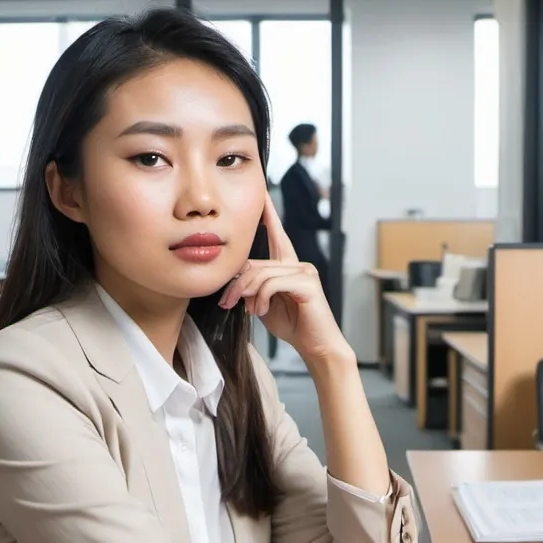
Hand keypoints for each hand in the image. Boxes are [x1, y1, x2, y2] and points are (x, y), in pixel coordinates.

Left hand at [218, 192, 350, 362]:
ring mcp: (305, 272)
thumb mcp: (264, 303)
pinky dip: (261, 299)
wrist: (316, 347)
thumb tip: (236, 278)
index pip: (276, 234)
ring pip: (261, 274)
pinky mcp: (308, 284)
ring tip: (250, 311)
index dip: (269, 215)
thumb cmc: (293, 326)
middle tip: (226, 302)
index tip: (263, 195)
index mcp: (288, 266)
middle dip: (236, 284)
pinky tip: (262, 311)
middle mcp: (298, 264)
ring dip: (247, 295)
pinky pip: (272, 284)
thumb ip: (253, 287)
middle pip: (255, 263)